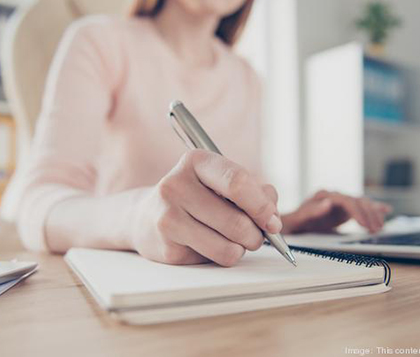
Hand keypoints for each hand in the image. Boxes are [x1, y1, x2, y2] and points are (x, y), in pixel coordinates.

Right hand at [131, 150, 280, 266]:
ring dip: (242, 248)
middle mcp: (176, 185)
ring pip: (229, 245)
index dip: (262, 206)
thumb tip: (273, 215)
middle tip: (256, 236)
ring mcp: (168, 216)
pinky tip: (210, 245)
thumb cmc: (194, 199)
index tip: (273, 221)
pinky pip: (215, 259)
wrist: (145, 218)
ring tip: (234, 240)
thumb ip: (253, 192)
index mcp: (196, 161)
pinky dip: (223, 256)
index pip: (237, 182)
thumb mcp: (221, 184)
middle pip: (237, 220)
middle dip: (256, 234)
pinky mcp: (166, 246)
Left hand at [281, 190, 391, 234]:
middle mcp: (335, 196)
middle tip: (376, 229)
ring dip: (373, 214)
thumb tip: (328, 202)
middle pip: (357, 201)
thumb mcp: (301, 217)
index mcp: (325, 195)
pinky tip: (385, 210)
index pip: (346, 201)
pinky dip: (374, 208)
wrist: (295, 222)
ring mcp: (341, 201)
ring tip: (380, 227)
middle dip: (368, 215)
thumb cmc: (297, 220)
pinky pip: (362, 206)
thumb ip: (313, 210)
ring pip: (362, 203)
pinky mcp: (345, 208)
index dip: (357, 212)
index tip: (364, 224)